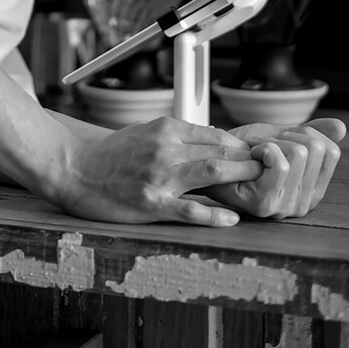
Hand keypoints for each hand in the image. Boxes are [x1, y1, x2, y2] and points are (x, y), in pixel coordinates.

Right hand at [61, 116, 263, 227]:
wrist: (76, 170)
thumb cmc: (111, 153)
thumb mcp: (145, 132)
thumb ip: (176, 134)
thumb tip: (211, 139)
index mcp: (165, 129)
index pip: (214, 134)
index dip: (241, 144)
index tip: (258, 152)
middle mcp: (166, 149)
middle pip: (219, 151)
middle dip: (249, 158)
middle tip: (272, 166)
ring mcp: (160, 178)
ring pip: (212, 174)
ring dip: (241, 177)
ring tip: (262, 183)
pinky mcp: (152, 204)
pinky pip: (190, 210)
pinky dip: (215, 215)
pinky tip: (233, 218)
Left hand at [205, 117, 345, 218]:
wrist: (210, 157)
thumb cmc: (243, 150)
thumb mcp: (283, 137)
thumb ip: (313, 133)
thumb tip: (341, 127)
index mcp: (313, 188)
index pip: (331, 151)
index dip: (304, 134)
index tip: (281, 140)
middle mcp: (304, 203)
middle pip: (316, 149)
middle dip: (285, 136)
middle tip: (262, 147)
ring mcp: (285, 206)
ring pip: (300, 153)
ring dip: (271, 142)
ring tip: (254, 152)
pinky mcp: (265, 204)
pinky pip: (280, 163)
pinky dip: (264, 148)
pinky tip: (250, 156)